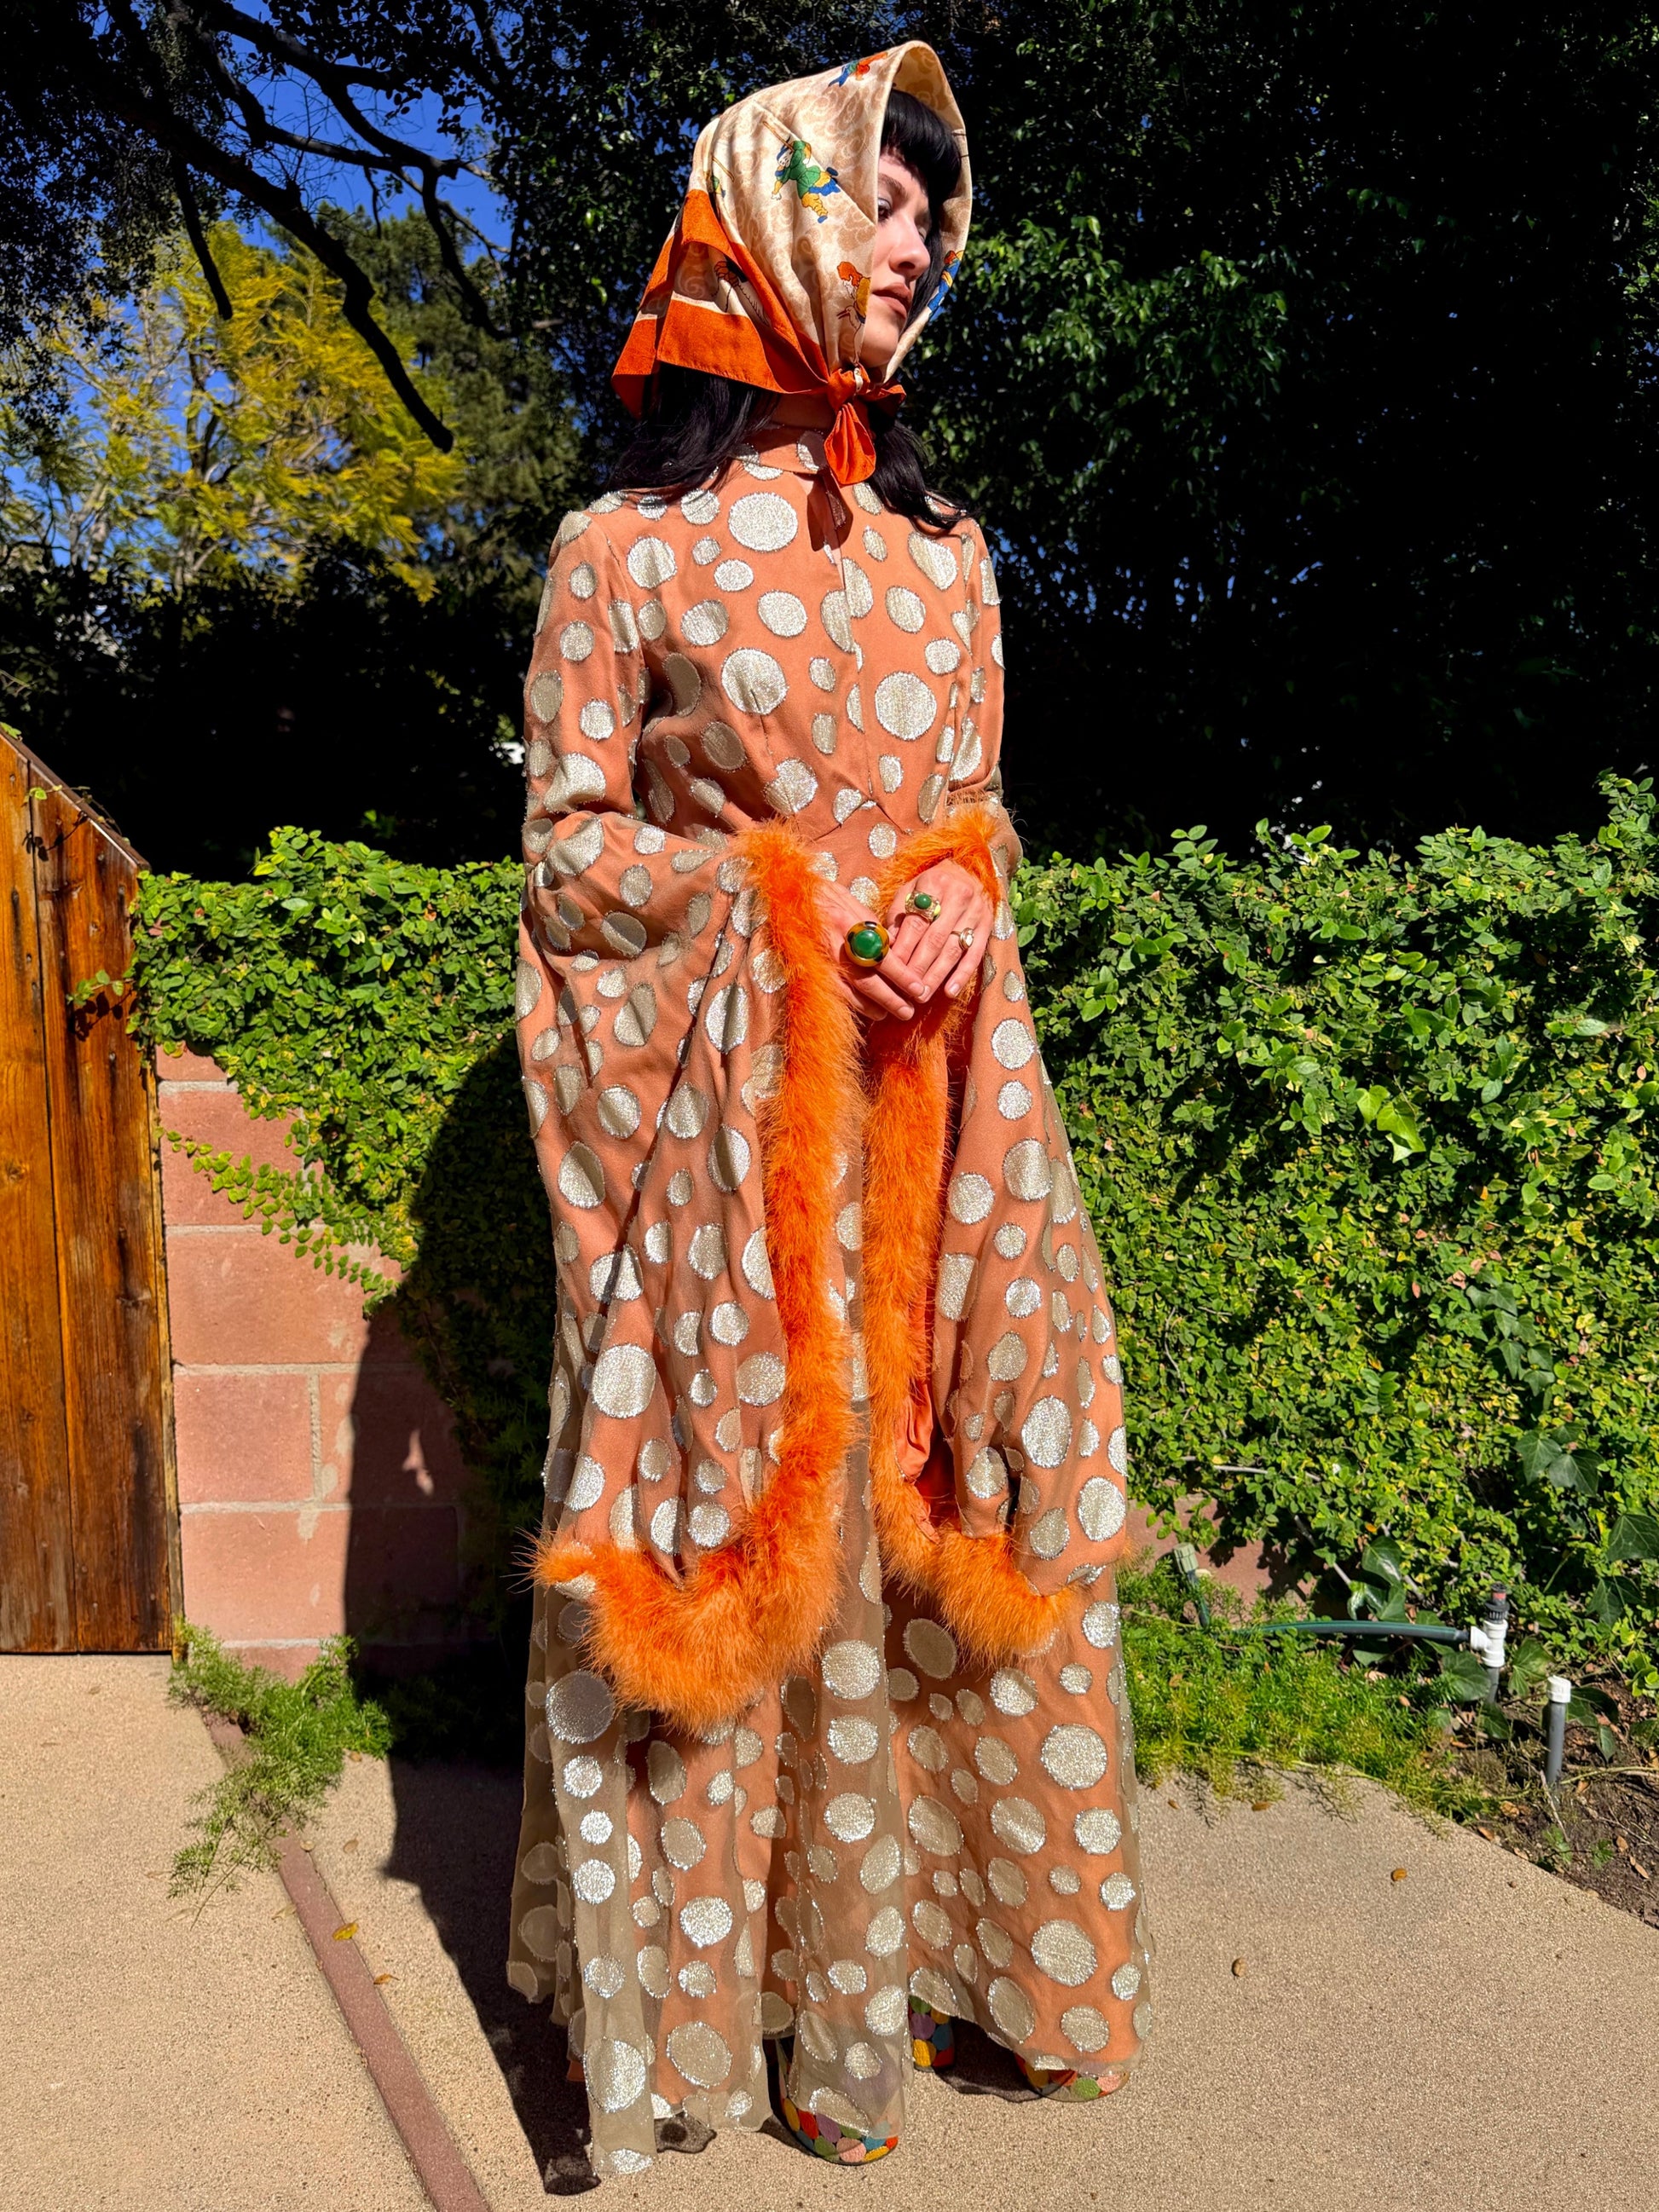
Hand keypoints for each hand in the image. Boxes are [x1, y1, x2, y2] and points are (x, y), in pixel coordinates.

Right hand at [818, 879, 927, 1019]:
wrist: (788, 896)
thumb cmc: (827, 897)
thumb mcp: (855, 906)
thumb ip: (876, 930)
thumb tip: (898, 951)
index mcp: (850, 924)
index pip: (883, 956)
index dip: (903, 976)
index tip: (919, 989)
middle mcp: (835, 945)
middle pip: (868, 980)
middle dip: (891, 999)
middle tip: (908, 1012)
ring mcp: (820, 960)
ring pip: (850, 992)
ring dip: (872, 1007)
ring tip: (888, 1014)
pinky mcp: (809, 970)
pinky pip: (834, 993)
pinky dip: (851, 1004)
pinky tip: (865, 1010)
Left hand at [884, 860, 992, 1005]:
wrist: (969, 871)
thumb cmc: (931, 885)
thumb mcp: (910, 889)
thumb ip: (898, 914)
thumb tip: (888, 944)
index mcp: (934, 884)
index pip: (916, 923)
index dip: (904, 948)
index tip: (893, 969)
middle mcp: (959, 896)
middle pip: (935, 939)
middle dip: (919, 967)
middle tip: (906, 989)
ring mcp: (976, 912)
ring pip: (953, 950)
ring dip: (937, 976)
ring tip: (922, 995)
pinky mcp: (988, 926)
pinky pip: (975, 955)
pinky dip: (962, 975)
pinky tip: (950, 991)